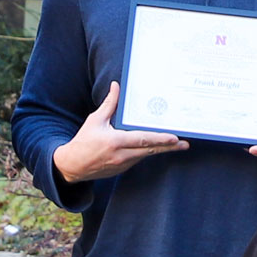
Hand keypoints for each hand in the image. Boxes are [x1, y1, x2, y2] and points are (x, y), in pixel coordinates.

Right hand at [51, 83, 185, 182]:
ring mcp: (123, 165)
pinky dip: (148, 153)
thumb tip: (116, 86)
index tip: (174, 138)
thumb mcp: (95, 120)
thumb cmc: (84, 141)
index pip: (142, 140)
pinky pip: (138, 159)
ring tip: (177, 144)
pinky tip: (157, 147)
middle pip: (150, 151)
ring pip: (146, 155)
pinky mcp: (122, 170)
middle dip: (169, 147)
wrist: (72, 166)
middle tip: (184, 144)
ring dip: (160, 149)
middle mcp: (121, 155)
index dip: (160, 139)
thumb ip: (109, 104)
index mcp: (115, 142)